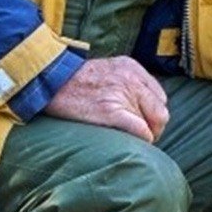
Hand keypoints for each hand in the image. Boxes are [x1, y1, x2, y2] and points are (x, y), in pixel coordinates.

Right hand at [44, 56, 168, 141]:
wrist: (50, 80)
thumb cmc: (74, 80)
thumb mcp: (107, 69)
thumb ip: (128, 82)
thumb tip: (142, 105)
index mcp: (132, 68)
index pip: (160, 97)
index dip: (153, 114)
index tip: (143, 123)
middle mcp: (132, 79)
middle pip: (161, 112)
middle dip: (154, 128)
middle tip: (141, 137)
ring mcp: (122, 95)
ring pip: (152, 124)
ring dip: (145, 135)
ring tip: (129, 139)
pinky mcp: (110, 111)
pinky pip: (141, 131)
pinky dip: (141, 140)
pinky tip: (132, 143)